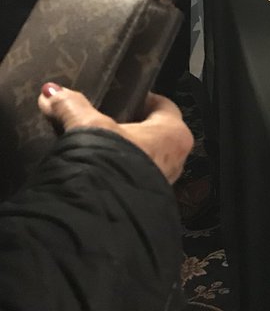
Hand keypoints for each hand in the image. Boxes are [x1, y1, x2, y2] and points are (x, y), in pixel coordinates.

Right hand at [38, 86, 192, 184]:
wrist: (104, 218)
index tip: (122, 97)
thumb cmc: (110, 165)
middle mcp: (176, 157)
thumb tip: (51, 92)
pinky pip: (137, 177)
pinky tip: (102, 169)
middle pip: (155, 131)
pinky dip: (122, 171)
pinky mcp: (149, 199)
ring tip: (100, 145)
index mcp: (174, 133)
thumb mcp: (89, 128)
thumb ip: (72, 107)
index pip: (163, 105)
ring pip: (147, 155)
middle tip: (106, 119)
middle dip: (132, 126)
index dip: (142, 99)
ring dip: (126, 150)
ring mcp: (165, 181)